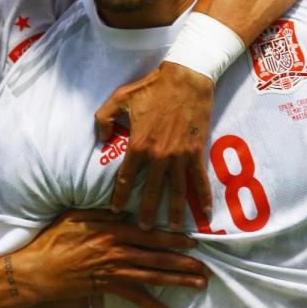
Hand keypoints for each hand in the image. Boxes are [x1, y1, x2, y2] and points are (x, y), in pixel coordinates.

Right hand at [15, 209, 207, 307]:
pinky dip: (152, 306)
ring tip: (198, 284)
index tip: (193, 241)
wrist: (37, 269)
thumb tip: (124, 208)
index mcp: (112, 230)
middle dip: (184, 262)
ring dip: (177, 281)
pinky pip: (134, 298)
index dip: (173, 237)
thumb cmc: (54, 239)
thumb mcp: (77, 216)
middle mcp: (117, 251)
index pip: (150, 234)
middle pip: (157, 256)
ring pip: (152, 276)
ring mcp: (112, 271)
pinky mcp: (106, 288)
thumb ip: (102, 212)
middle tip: (205, 267)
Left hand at [95, 61, 213, 230]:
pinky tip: (205, 212)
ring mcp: (179, 156)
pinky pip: (199, 179)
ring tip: (172, 229)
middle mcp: (158, 156)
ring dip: (174, 212)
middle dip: (145, 212)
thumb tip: (101, 138)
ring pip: (176, 192)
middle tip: (143, 229)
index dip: (119, 196)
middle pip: (150, 192)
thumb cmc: (151, 87)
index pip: (125, 178)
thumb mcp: (119, 98)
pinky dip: (203, 197)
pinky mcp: (196, 151)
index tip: (114, 210)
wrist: (185, 78)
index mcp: (138, 145)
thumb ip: (103, 118)